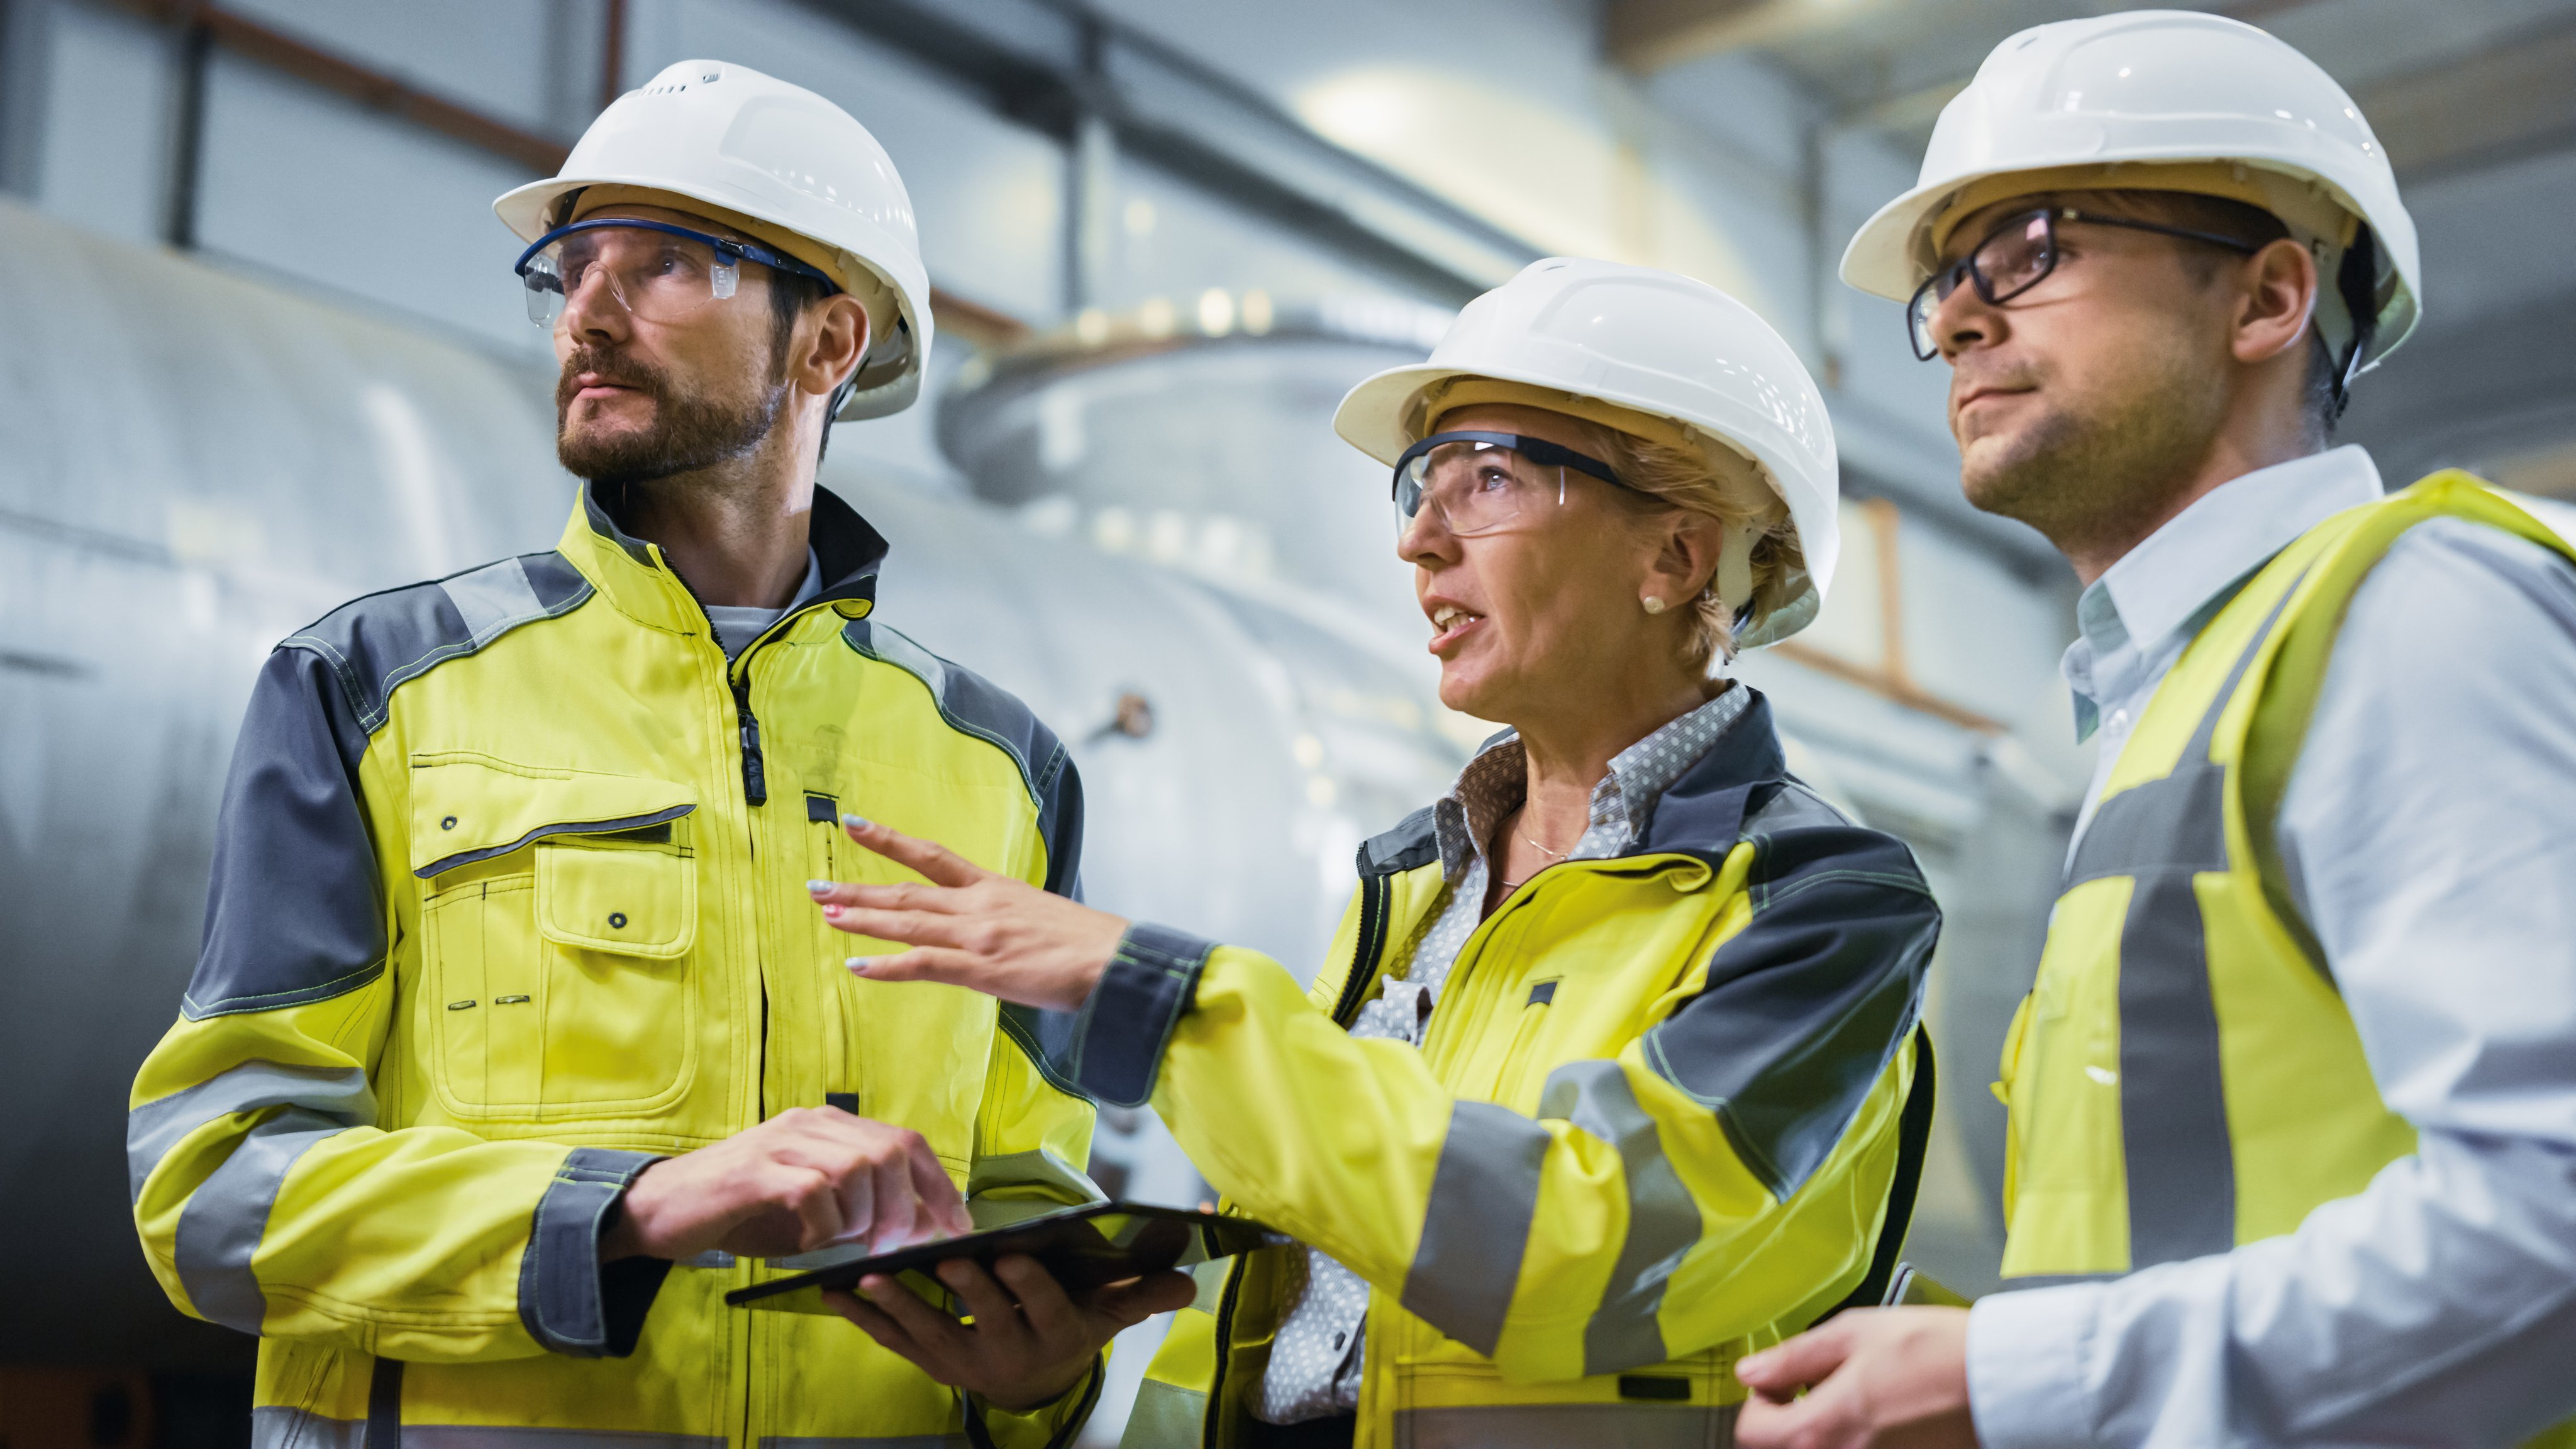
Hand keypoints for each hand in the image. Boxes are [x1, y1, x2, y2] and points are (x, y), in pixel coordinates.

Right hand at [600, 1106, 971, 1261]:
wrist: (658, 1210)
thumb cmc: (741, 1213)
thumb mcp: (811, 1206)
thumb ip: (861, 1206)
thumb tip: (922, 1227)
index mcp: (828, 1126)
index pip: (906, 1141)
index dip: (939, 1186)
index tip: (957, 1228)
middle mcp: (809, 1124)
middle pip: (890, 1152)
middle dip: (906, 1207)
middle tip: (893, 1247)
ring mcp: (781, 1143)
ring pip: (857, 1168)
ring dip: (863, 1217)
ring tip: (843, 1241)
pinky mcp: (754, 1172)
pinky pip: (813, 1191)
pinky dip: (822, 1225)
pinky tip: (808, 1241)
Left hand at [809, 815, 1128, 1011]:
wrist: (1117, 961)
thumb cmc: (1090, 945)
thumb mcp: (1041, 917)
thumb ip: (1008, 920)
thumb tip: (992, 931)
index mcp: (995, 888)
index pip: (933, 857)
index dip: (891, 841)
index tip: (855, 826)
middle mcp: (980, 905)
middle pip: (907, 891)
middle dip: (859, 887)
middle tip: (816, 886)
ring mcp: (978, 935)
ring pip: (907, 921)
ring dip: (862, 917)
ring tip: (826, 911)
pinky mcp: (982, 968)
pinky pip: (924, 964)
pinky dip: (887, 965)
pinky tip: (856, 967)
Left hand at [825, 1254, 1194, 1411]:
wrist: (1037, 1382)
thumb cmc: (1076, 1327)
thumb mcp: (1113, 1313)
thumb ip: (1146, 1292)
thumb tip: (1191, 1274)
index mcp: (1056, 1335)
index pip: (1045, 1310)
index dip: (1027, 1286)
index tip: (1010, 1255)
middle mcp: (1009, 1353)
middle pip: (985, 1322)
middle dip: (964, 1291)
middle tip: (943, 1259)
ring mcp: (965, 1362)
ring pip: (930, 1335)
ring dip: (898, 1307)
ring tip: (868, 1280)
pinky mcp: (931, 1363)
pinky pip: (894, 1343)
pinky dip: (864, 1320)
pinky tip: (833, 1295)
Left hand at [1734, 1307, 1978, 1448]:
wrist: (2001, 1381)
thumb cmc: (1936, 1352)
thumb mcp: (1853, 1334)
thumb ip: (1793, 1357)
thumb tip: (1751, 1371)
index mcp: (1821, 1428)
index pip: (1751, 1433)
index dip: (1758, 1402)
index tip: (1779, 1382)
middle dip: (1787, 1422)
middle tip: (1810, 1391)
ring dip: (1821, 1432)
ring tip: (1851, 1402)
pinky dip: (1854, 1441)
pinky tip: (1877, 1417)